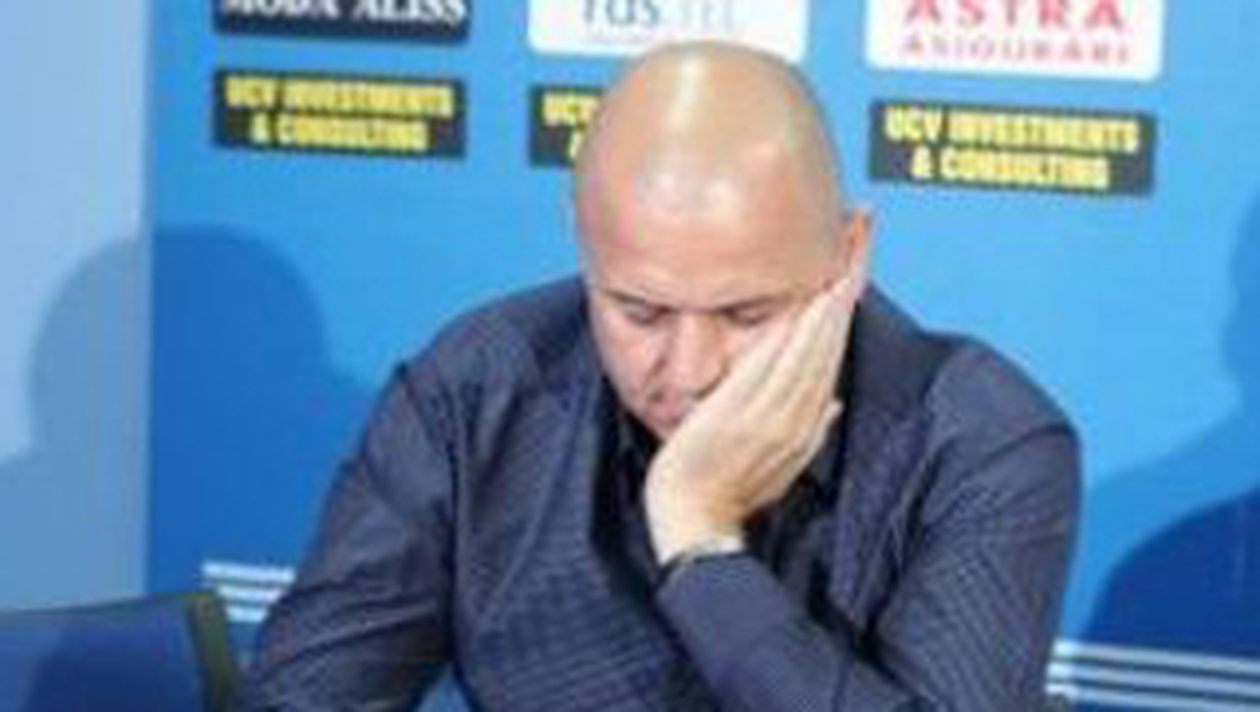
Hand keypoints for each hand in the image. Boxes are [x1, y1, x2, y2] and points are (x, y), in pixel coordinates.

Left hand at [645, 240, 868, 562]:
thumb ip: (809, 431)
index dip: (847, 304)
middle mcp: (798, 415)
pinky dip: (793, 330)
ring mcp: (770, 414)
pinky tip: (807, 299)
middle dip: (846, 283)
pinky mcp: (739, 412)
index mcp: (807, 424)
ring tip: (842, 250)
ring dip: (828, 297)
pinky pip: (771, 362)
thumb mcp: (778, 464)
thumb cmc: (730, 491)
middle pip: (831, 338)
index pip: (834, 352)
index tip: (855, 262)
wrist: (694, 521)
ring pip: (810, 346)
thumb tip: (834, 401)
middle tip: (860, 230)